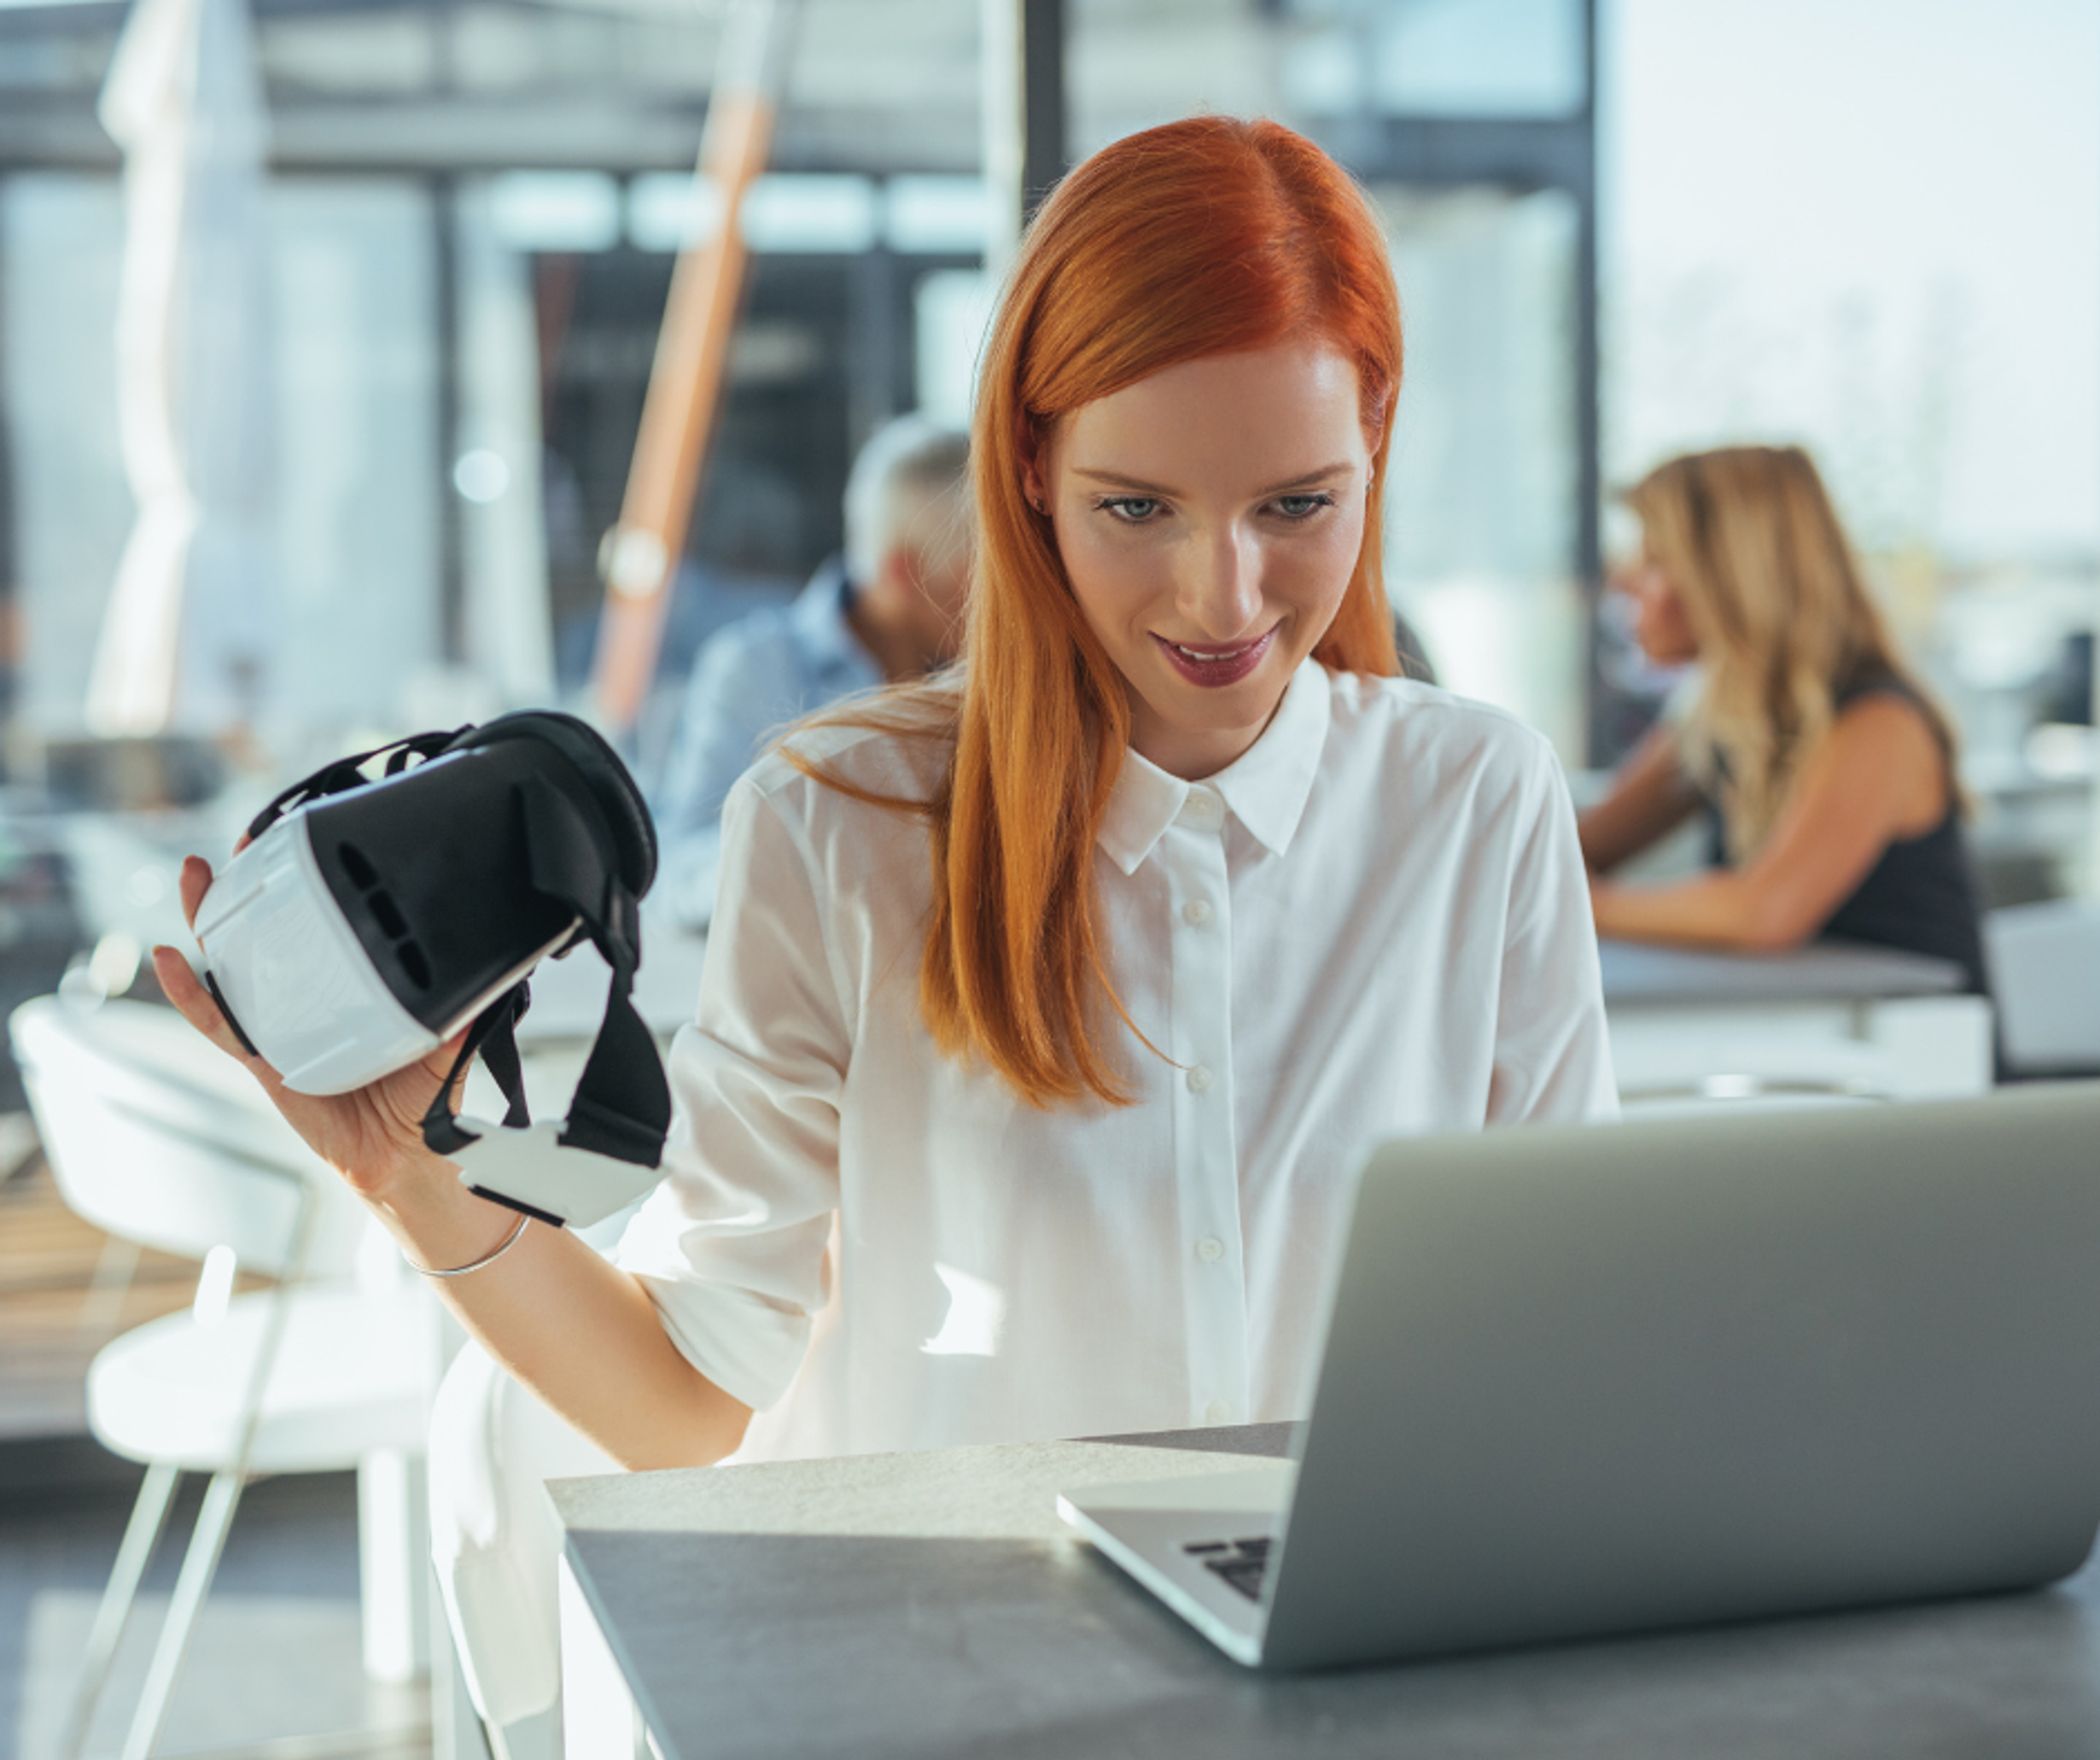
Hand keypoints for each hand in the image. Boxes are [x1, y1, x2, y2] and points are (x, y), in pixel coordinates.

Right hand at [152, 853, 467, 1207]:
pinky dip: (191, 994)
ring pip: (234, 967)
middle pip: (269, 934)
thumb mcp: (445, 1043)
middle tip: (242, 843)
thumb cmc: (419, 1098)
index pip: (326, 928)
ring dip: (209, 921)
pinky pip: (220, 1024)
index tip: (307, 841)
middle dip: (249, 886)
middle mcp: (309, 1002)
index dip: (312, 887)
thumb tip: (491, 972)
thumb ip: (461, 1010)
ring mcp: (281, 1028)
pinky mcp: (263, 1061)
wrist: (407, 1156)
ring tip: (195, 879)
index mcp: (350, 991)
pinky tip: (171, 962)